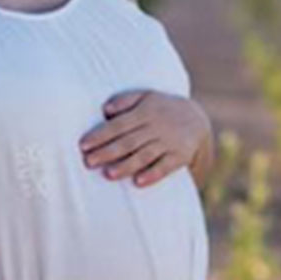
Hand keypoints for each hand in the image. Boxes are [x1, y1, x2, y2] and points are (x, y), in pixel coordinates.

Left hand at [78, 88, 210, 187]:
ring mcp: (169, 142)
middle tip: (88, 162)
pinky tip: (138, 182)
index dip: (100, 135)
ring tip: (108, 174)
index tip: (83, 145)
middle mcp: (157, 127)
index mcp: (145, 111)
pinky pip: (165, 167)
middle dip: (107, 152)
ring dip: (126, 165)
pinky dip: (152, 174)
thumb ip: (125, 100)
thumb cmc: (161, 109)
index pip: (119, 124)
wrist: (197, 119)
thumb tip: (105, 109)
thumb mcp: (146, 97)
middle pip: (128, 141)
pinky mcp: (180, 156)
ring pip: (145, 155)